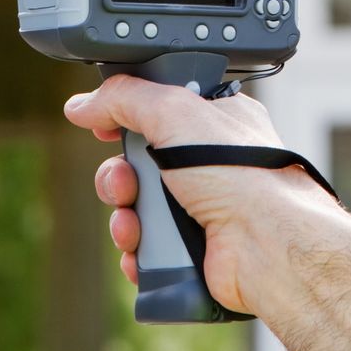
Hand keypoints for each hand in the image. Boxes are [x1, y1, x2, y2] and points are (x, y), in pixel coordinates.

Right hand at [64, 77, 333, 316]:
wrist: (267, 242)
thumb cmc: (241, 174)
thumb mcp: (176, 112)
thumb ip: (125, 99)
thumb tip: (83, 104)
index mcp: (213, 121)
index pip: (158, 111)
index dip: (127, 119)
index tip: (106, 127)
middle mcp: (210, 164)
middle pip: (139, 164)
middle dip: (119, 175)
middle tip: (125, 182)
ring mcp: (202, 209)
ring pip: (138, 209)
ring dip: (123, 216)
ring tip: (132, 223)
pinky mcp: (194, 250)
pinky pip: (146, 250)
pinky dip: (136, 251)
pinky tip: (139, 251)